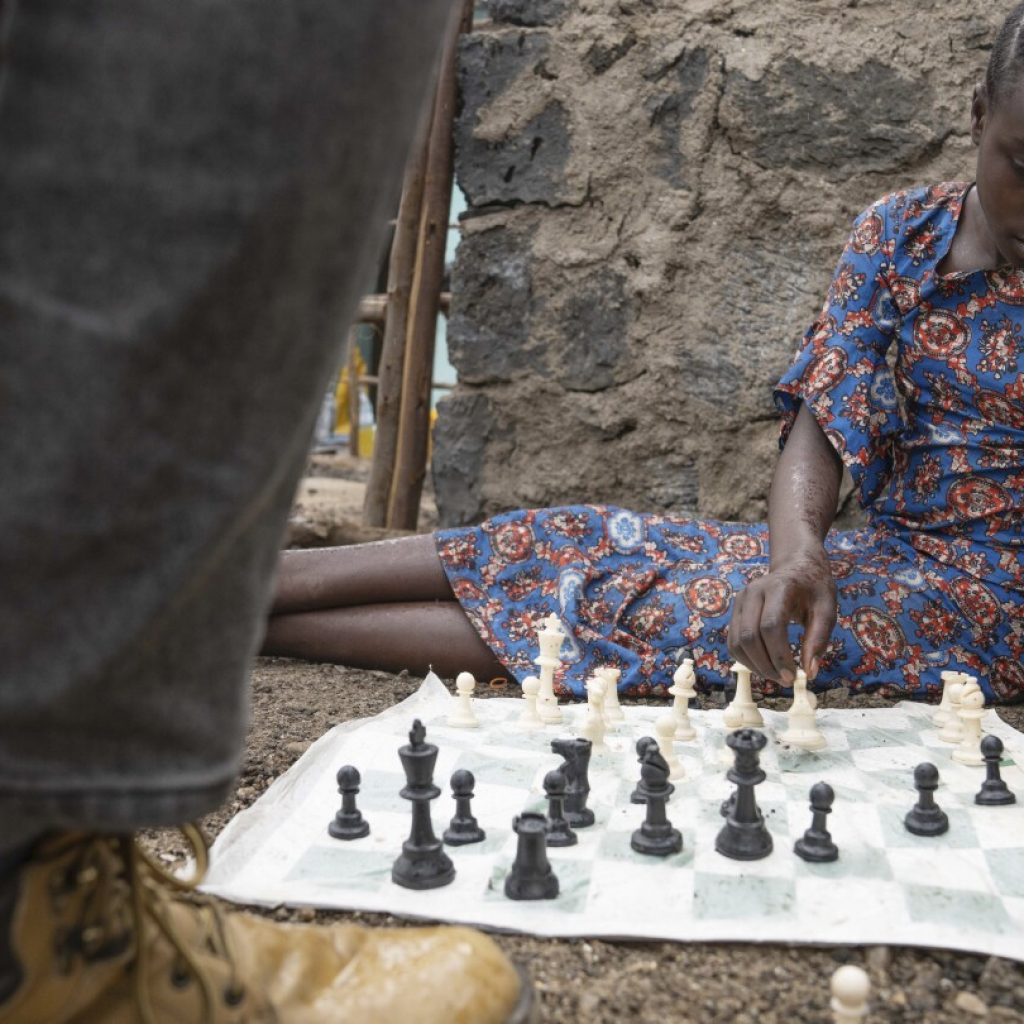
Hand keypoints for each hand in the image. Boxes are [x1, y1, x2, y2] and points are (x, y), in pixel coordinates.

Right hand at [727, 546, 836, 684]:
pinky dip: (746, 659)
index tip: (793, 676)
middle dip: (766, 665)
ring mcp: (740, 601)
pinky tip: (765, 666)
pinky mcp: (736, 610)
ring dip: (754, 666)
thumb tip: (810, 672)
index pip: (770, 626)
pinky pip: (733, 641)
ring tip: (776, 676)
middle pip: (749, 636)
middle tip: (786, 681)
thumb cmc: (814, 588)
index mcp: (778, 588)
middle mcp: (753, 592)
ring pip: (737, 642)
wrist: (796, 565)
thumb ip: (819, 639)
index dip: (779, 655)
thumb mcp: (827, 609)